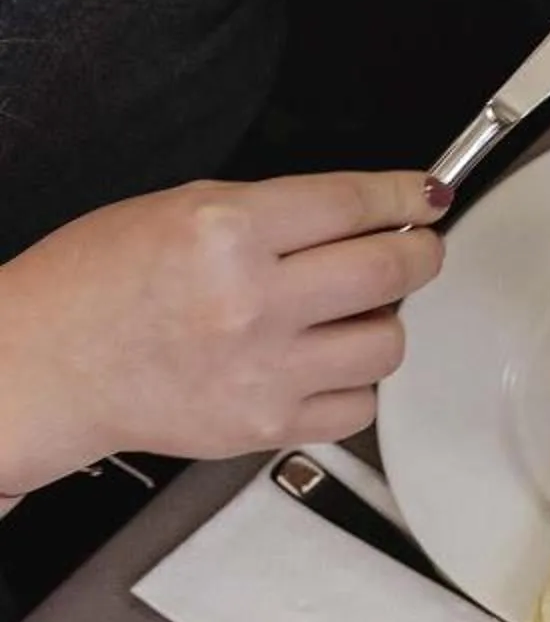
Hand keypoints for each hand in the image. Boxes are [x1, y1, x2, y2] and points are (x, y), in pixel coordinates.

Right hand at [0, 173, 443, 493]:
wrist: (49, 366)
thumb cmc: (97, 285)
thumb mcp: (177, 209)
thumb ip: (275, 211)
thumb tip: (364, 210)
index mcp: (224, 232)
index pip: (353, 204)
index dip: (407, 195)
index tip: (427, 196)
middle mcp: (252, 302)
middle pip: (391, 271)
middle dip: (419, 253)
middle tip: (417, 248)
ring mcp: (266, 371)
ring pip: (387, 343)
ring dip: (383, 322)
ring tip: (348, 312)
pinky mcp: (270, 426)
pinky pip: (361, 405)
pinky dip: (355, 382)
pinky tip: (323, 363)